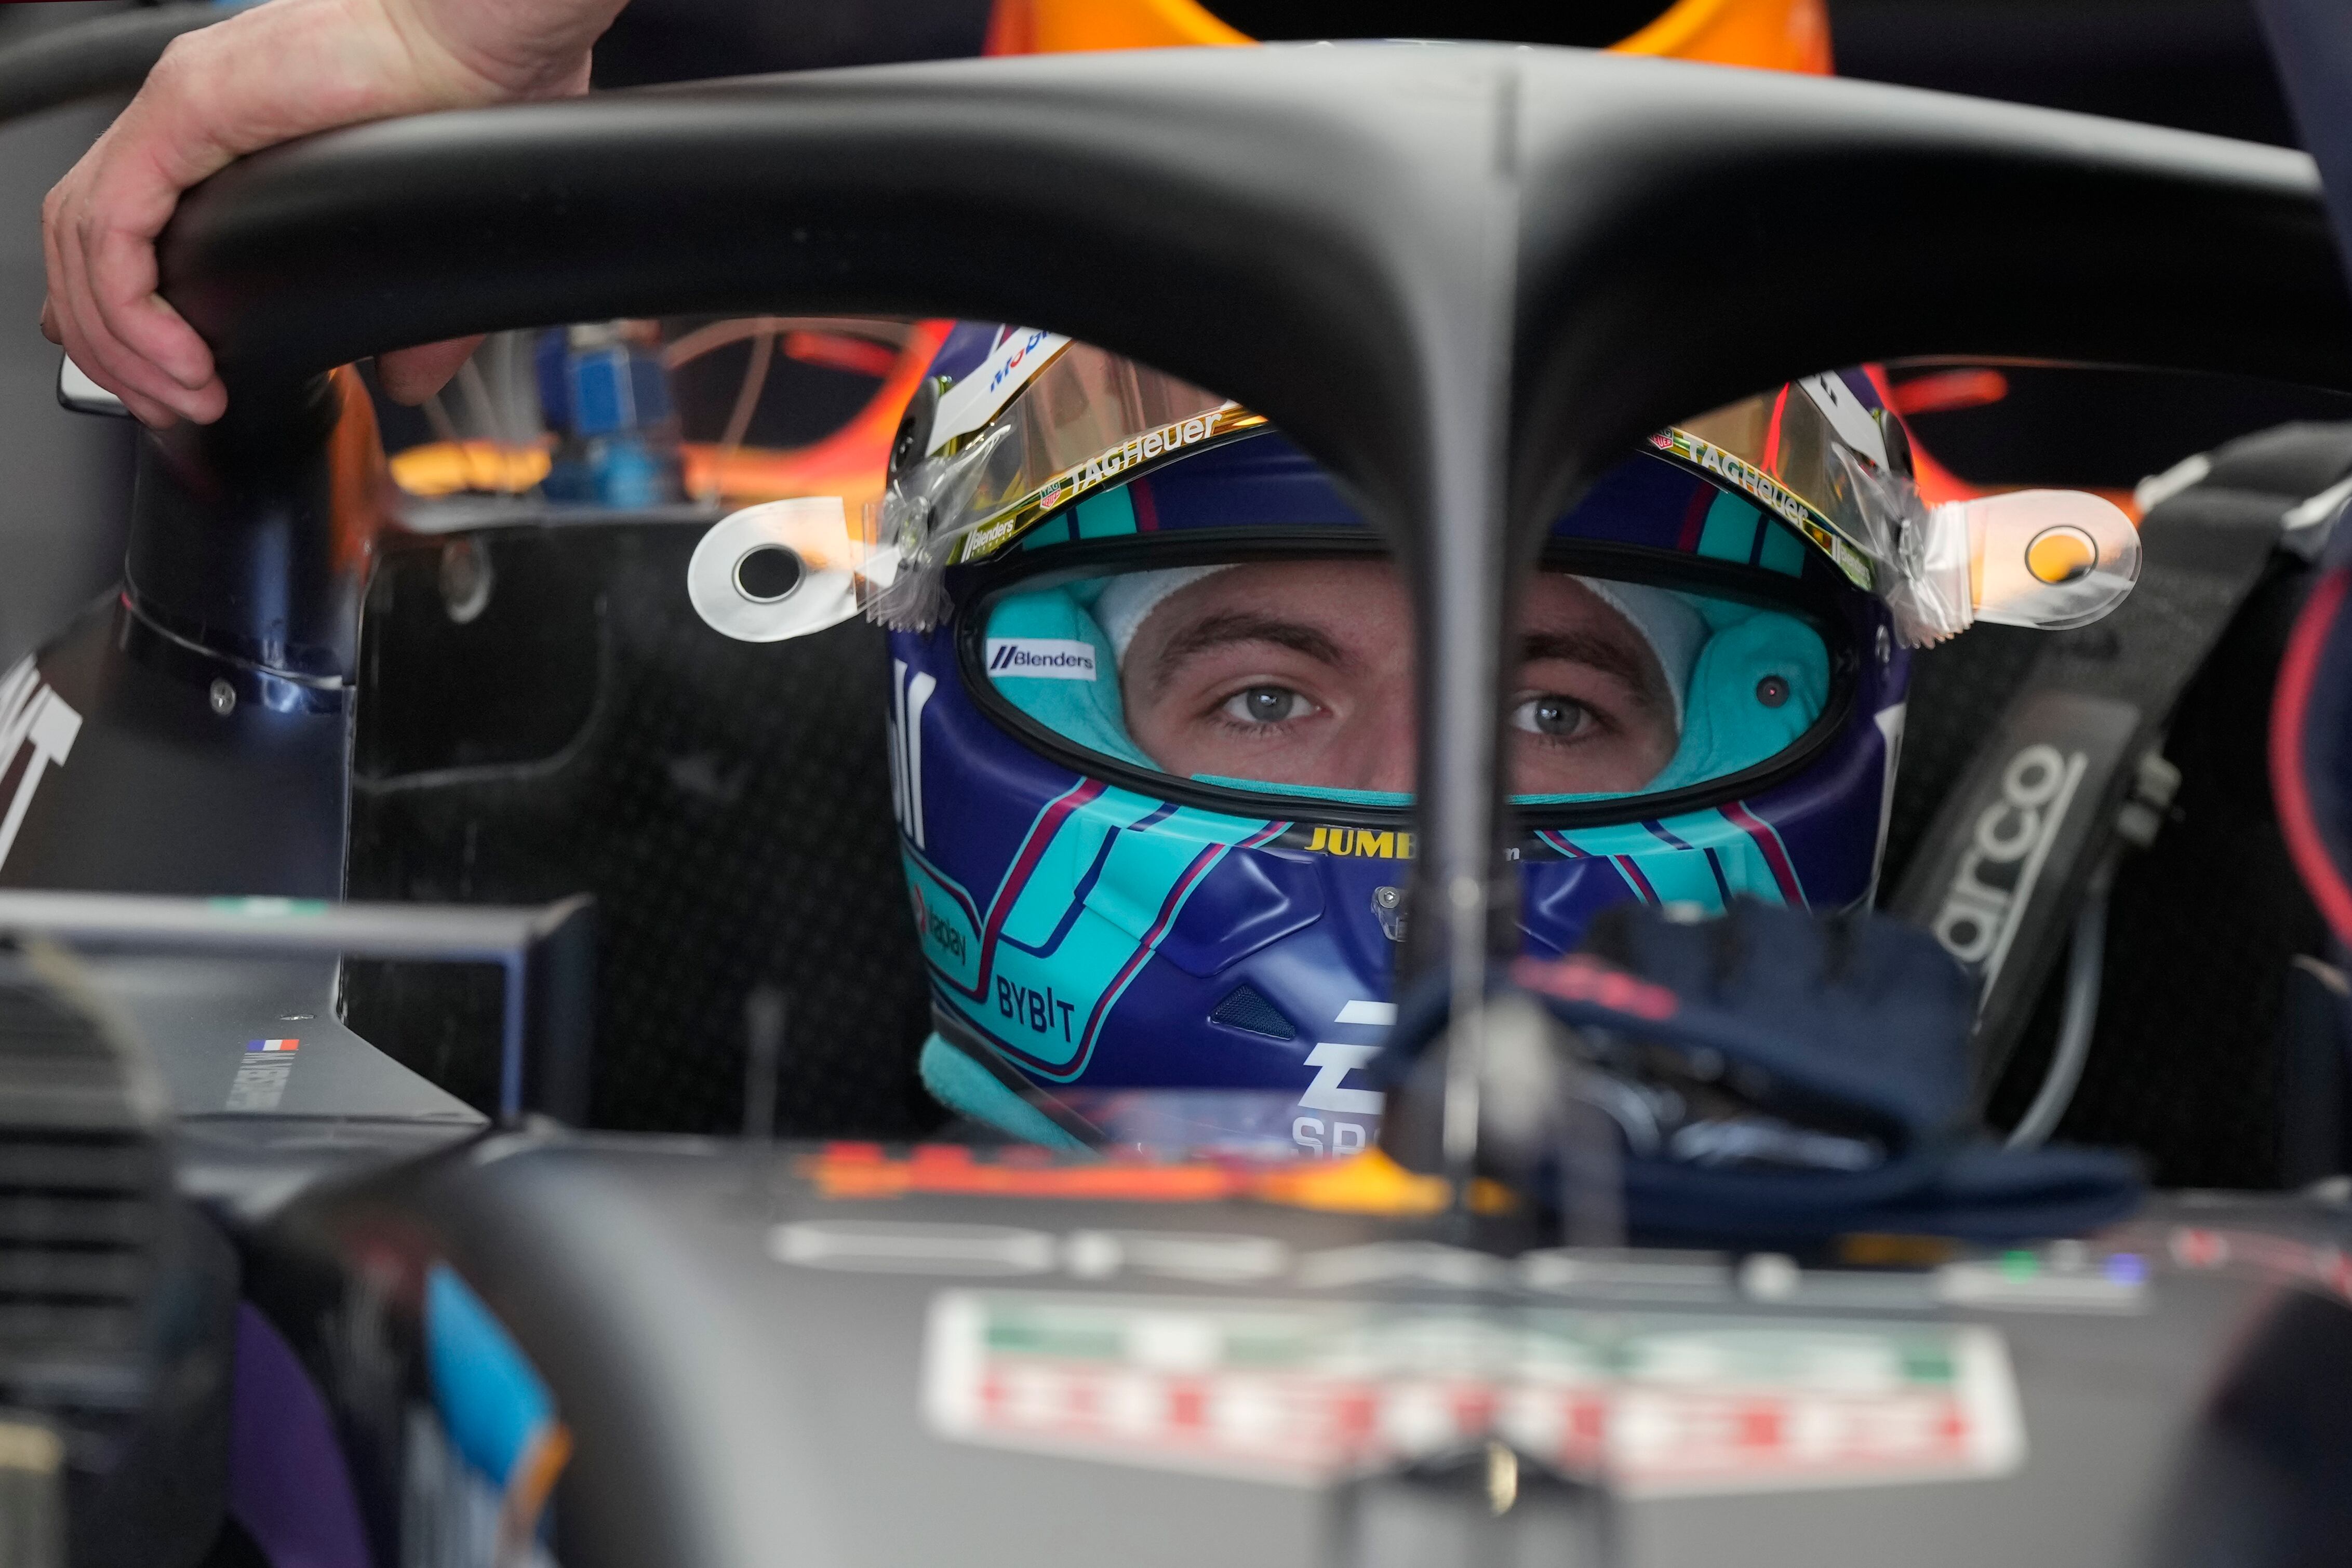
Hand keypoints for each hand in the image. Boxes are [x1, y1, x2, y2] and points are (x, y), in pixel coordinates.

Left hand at [40, 0, 627, 425]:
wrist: (493, 43)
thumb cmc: (474, 99)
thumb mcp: (427, 239)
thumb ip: (410, 319)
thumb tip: (405, 381)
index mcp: (229, 132)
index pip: (122, 233)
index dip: (128, 322)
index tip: (181, 382)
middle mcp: (188, 113)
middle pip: (85, 247)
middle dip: (115, 347)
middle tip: (175, 404)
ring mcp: (180, 107)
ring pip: (84, 242)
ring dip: (120, 339)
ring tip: (185, 391)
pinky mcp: (189, 109)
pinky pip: (116, 226)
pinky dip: (132, 306)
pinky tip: (182, 354)